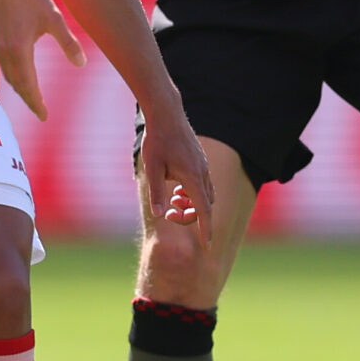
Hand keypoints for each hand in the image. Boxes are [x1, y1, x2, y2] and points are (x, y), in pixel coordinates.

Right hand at [0, 0, 84, 120]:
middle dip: (29, 100)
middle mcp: (6, 52)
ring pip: (9, 77)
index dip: (36, 102)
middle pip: (17, 85)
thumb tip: (82, 64)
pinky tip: (20, 79)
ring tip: (33, 100)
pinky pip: (5, 68)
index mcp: (19, 50)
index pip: (28, 85)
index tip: (45, 116)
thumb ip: (68, 43)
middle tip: (41, 113)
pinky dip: (13, 78)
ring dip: (20, 90)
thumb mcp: (55, 20)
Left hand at [136, 105, 214, 246]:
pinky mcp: (200, 161)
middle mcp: (202, 173)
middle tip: (169, 214)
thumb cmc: (157, 140)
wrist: (166, 114)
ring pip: (205, 195)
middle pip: (205, 206)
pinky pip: (203, 185)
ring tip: (172, 199)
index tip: (207, 246)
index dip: (206, 230)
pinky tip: (176, 188)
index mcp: (192, 177)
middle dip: (190, 216)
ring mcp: (203, 166)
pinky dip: (193, 193)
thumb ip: (156, 193)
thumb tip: (160, 216)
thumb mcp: (152, 168)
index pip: (204, 211)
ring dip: (192, 204)